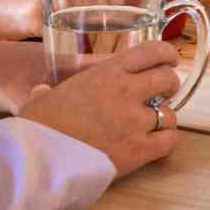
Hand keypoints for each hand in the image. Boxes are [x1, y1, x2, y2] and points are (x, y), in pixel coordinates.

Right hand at [19, 42, 181, 178]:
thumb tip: (41, 92)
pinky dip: (166, 141)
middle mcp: (126, 91)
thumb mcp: (45, 95)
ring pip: (171, 113)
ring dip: (165, 117)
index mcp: (107, 72)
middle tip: (163, 93)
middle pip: (168, 79)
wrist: (40, 157)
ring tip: (154, 124)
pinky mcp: (138, 150)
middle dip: (169, 85)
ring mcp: (134, 121)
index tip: (170, 59)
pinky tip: (155, 143)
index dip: (167, 54)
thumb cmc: (38, 124)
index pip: (152, 51)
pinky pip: (169, 141)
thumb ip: (50, 90)